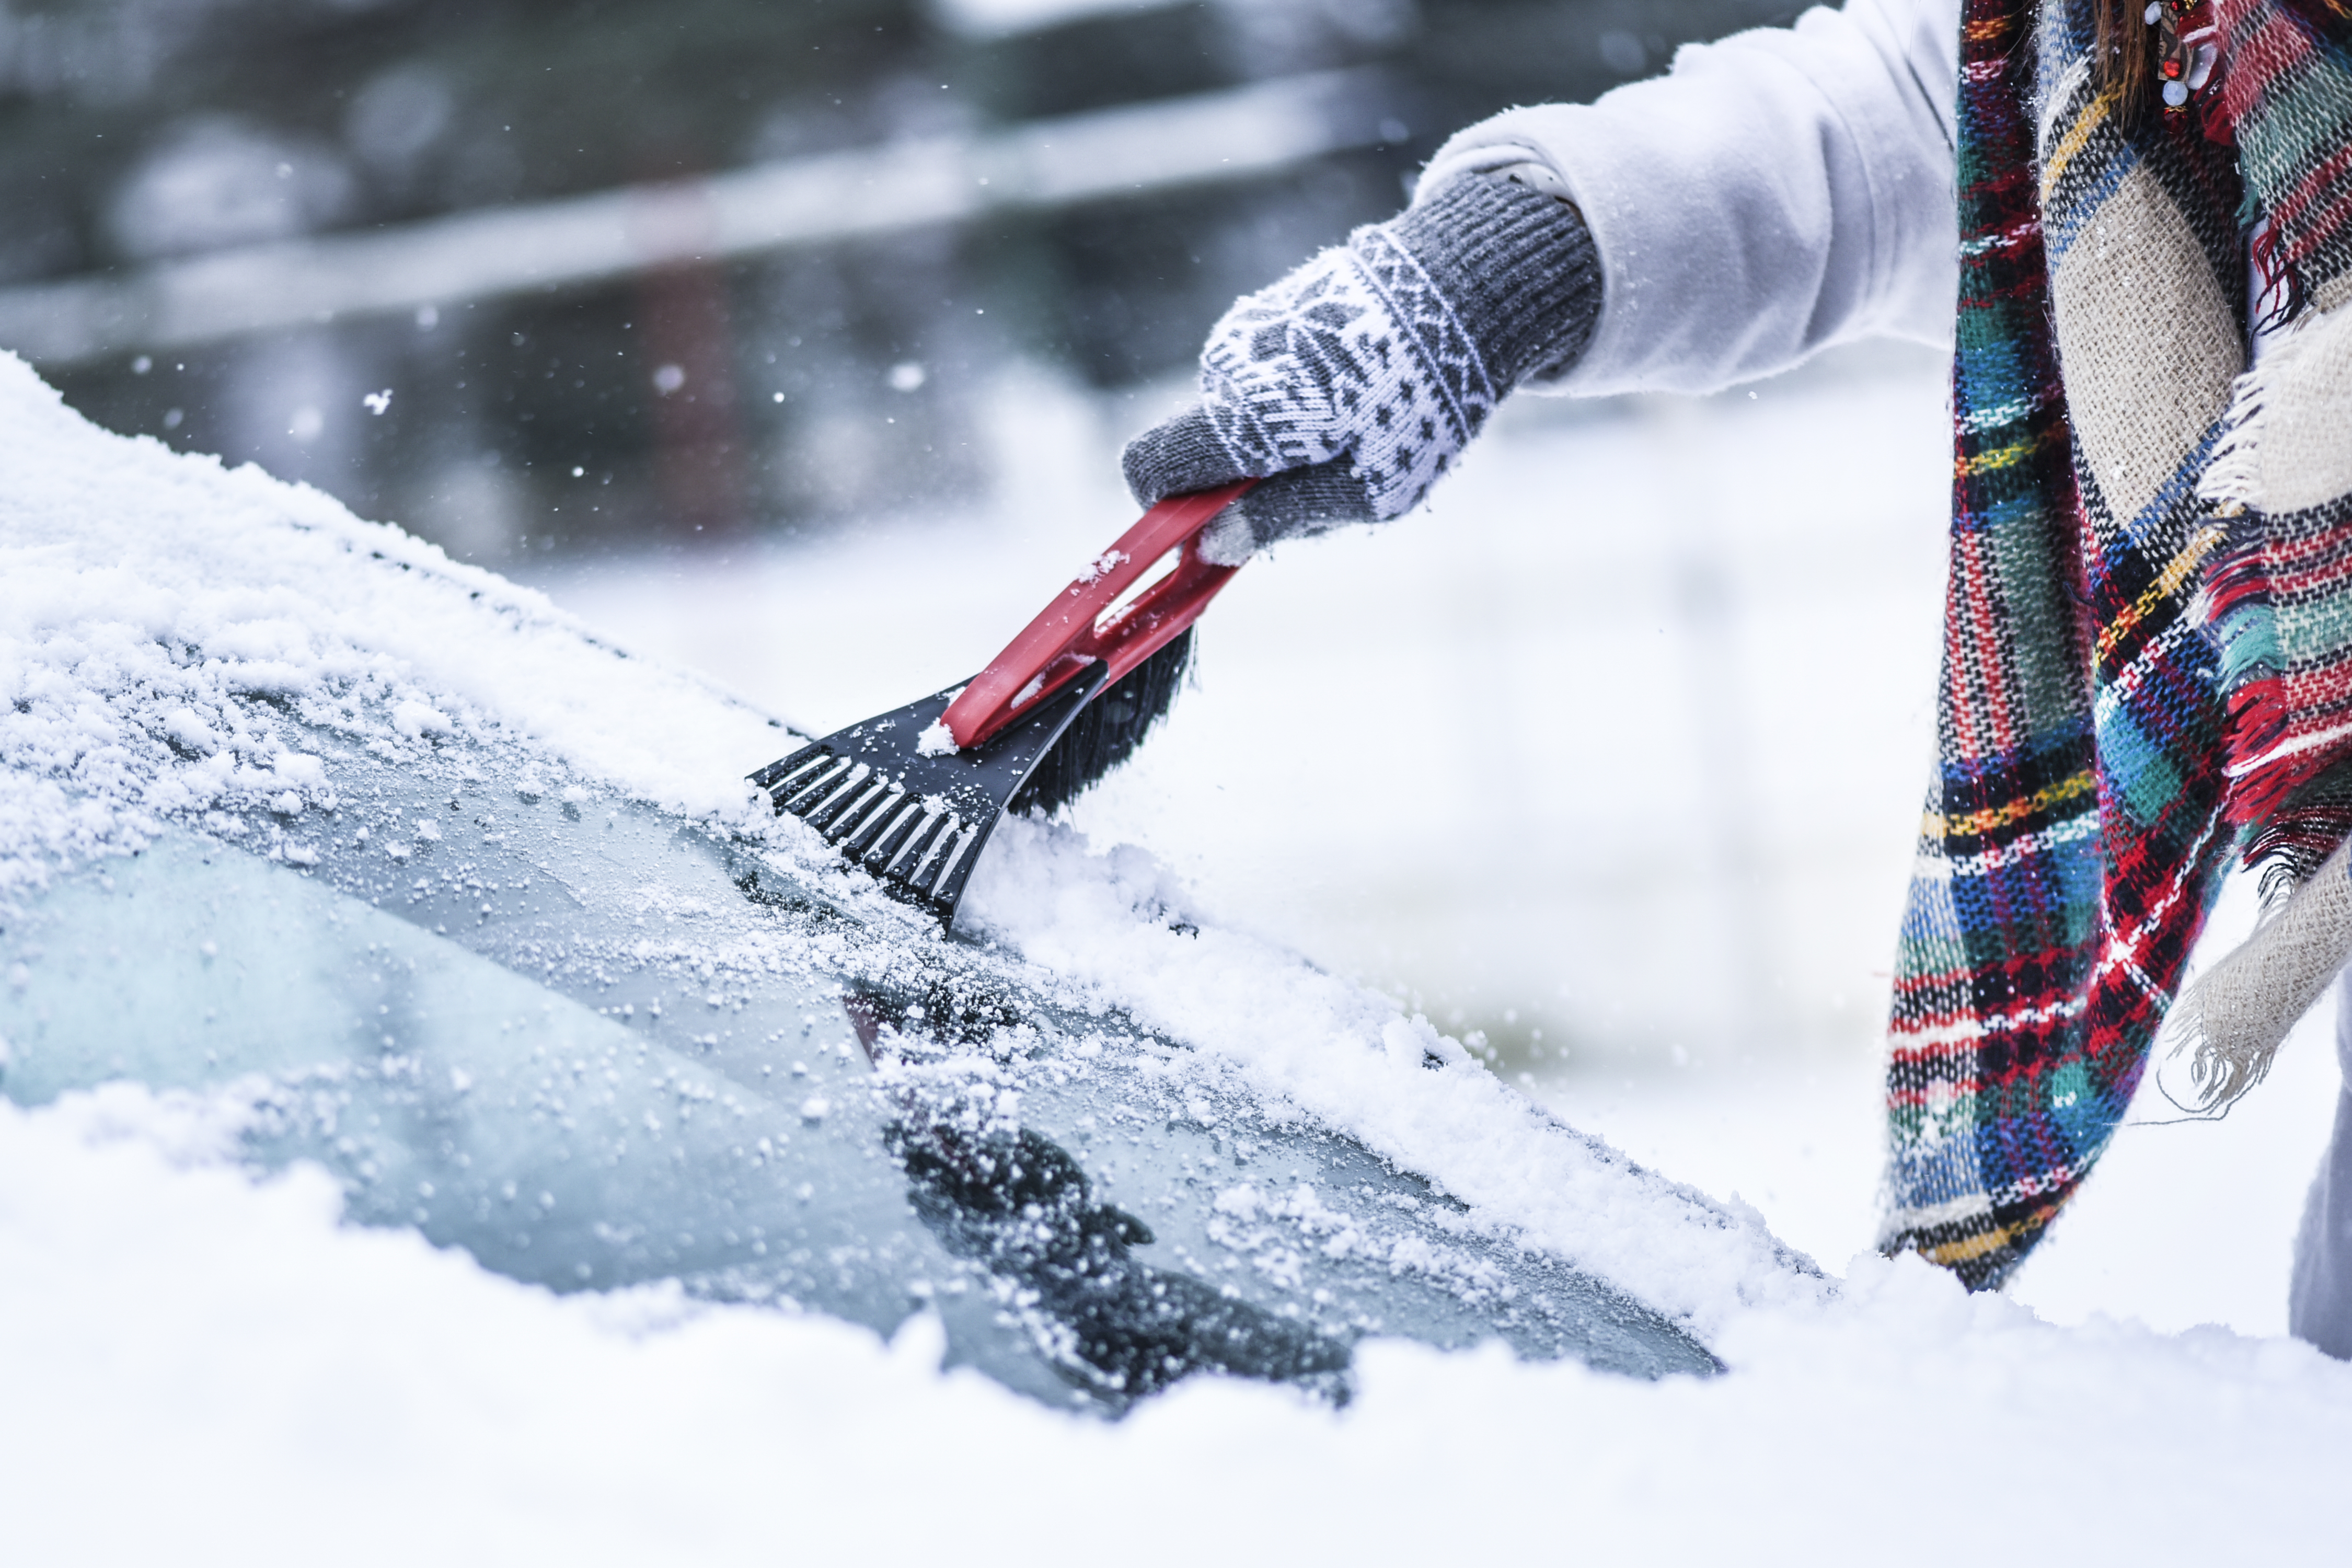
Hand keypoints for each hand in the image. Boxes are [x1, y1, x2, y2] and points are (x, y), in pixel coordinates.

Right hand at [1122, 169, 1599, 561]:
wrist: (1464, 290)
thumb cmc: (1419, 406)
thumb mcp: (1364, 490)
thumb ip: (1279, 518)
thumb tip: (1211, 546)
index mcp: (1242, 416)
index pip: (1148, 467)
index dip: (1164, 509)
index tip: (1211, 528)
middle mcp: (1227, 367)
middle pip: (1202, 449)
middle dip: (1245, 480)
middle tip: (1327, 480)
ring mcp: (1246, 331)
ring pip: (1236, 414)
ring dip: (1280, 439)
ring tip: (1356, 427)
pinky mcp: (1271, 310)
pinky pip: (1262, 377)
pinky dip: (1296, 399)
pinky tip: (1356, 389)